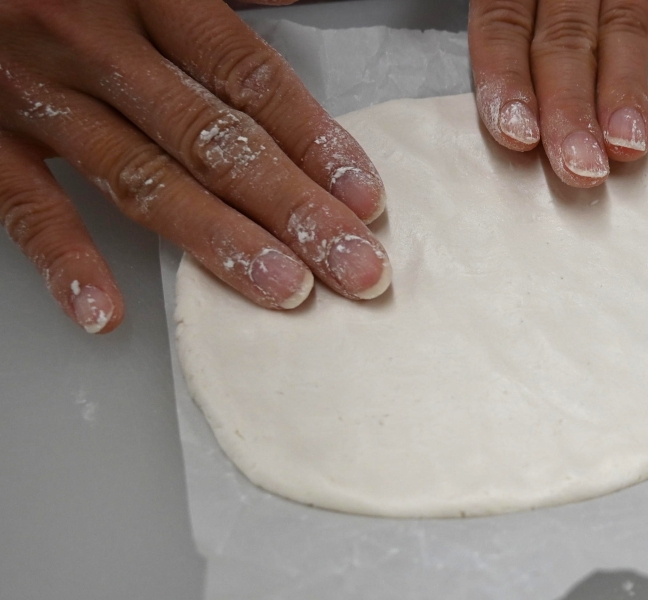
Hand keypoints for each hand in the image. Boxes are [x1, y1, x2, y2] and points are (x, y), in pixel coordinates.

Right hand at [0, 0, 390, 334]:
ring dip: (220, 244)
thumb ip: (222, 0)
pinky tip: (109, 312)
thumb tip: (297, 9)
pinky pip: (28, 207)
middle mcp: (98, 46)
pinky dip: (66, 262)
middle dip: (293, 212)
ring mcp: (38, 95)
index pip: (250, 79)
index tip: (364, 199)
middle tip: (354, 268)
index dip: (314, 142)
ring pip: (142, 181)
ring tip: (285, 290)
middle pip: (215, 143)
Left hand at [469, 0, 647, 186]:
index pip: (502, 25)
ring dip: (627, 88)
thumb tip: (496, 95)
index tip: (520, 135)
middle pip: (565, 39)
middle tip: (580, 166)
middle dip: (571, 107)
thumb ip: (501, 18)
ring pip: (623, 26)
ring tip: (631, 143)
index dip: (508, 79)